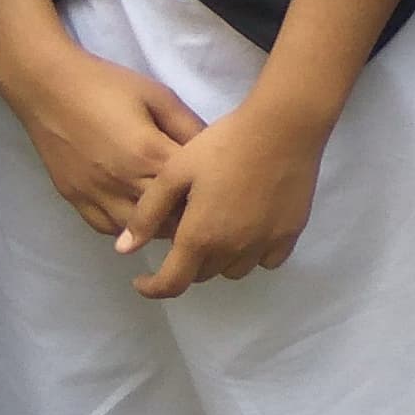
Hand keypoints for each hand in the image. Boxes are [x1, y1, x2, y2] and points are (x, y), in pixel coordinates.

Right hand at [8, 41, 209, 237]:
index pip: (190, 191)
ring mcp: (95, 196)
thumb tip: (214, 151)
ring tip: (171, 213)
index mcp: (148, 155)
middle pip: (166, 220)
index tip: (220, 190)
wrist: (48, 87)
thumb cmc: (107, 86)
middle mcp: (123, 183)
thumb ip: (189, 126)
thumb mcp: (158, 96)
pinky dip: (126, 229)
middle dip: (186, 216)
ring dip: (157, 227)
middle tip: (199, 206)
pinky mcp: (75, 200)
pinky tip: (137, 215)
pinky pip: (107, 228)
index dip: (208, 194)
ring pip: (137, 233)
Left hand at [118, 102, 325, 296]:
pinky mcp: (290, 233)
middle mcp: (232, 249)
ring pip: (234, 270)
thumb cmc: (223, 145)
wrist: (282, 127)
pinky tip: (251, 230)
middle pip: (202, 275)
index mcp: (199, 237)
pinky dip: (254, 254)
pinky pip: (267, 260)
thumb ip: (148, 214)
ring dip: (220, 260)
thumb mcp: (175, 173)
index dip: (152, 288)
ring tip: (218, 232)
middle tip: (185, 234)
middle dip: (186, 264)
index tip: (142, 279)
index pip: (171, 284)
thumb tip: (124, 249)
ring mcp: (264, 244)